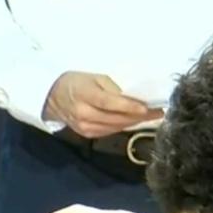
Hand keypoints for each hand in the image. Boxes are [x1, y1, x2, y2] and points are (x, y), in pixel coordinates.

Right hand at [43, 71, 162, 137]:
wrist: (53, 97)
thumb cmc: (76, 82)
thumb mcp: (94, 77)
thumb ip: (114, 88)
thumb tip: (136, 97)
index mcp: (84, 95)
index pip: (109, 103)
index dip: (129, 106)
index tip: (147, 107)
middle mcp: (84, 114)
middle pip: (116, 118)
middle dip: (140, 115)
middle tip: (158, 111)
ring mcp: (86, 127)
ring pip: (117, 126)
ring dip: (136, 121)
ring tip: (152, 115)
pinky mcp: (88, 135)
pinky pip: (111, 130)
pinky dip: (124, 125)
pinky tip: (135, 120)